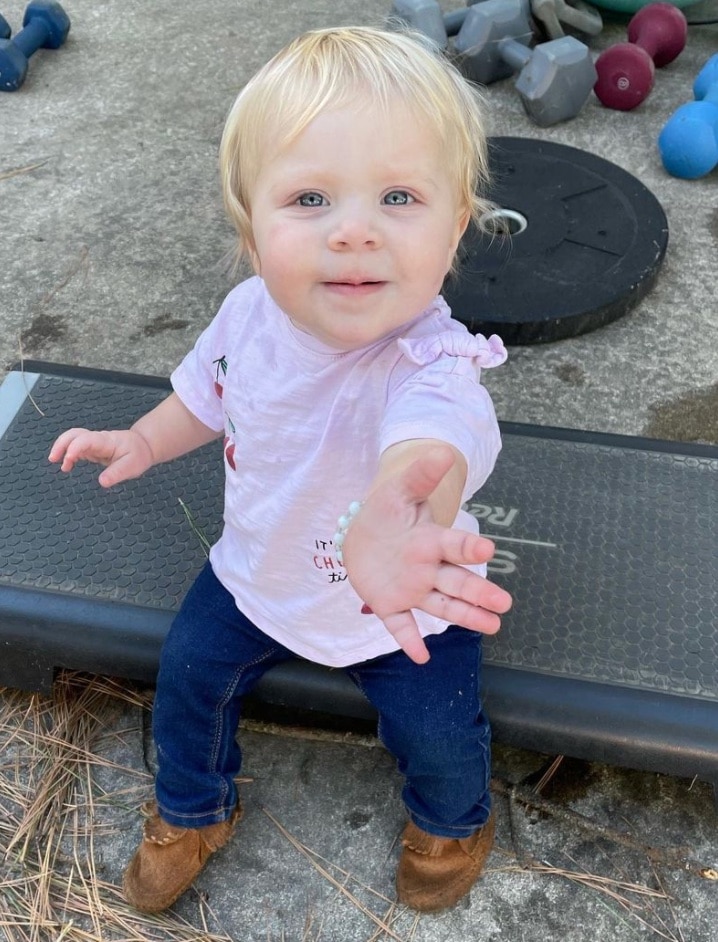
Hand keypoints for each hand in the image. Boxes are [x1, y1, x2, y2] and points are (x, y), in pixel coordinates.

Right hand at [48, 428, 153, 487]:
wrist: (142, 446)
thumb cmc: (138, 455)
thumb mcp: (132, 466)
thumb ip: (117, 473)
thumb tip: (102, 482)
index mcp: (106, 441)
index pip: (86, 439)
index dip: (74, 448)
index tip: (68, 461)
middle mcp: (97, 439)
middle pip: (74, 434)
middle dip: (61, 444)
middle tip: (53, 459)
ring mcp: (93, 443)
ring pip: (73, 439)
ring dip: (61, 447)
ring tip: (56, 462)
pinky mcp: (91, 449)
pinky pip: (76, 447)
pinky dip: (67, 454)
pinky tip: (66, 466)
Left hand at [342, 447, 511, 664]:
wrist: (361, 534)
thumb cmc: (386, 512)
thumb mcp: (399, 491)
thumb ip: (421, 475)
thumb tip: (443, 450)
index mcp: (431, 540)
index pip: (455, 545)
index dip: (469, 547)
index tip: (487, 549)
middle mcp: (428, 568)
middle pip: (457, 582)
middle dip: (479, 592)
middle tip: (503, 603)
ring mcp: (411, 589)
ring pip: (442, 605)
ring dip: (464, 616)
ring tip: (493, 627)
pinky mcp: (390, 605)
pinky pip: (401, 625)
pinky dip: (410, 641)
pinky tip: (422, 657)